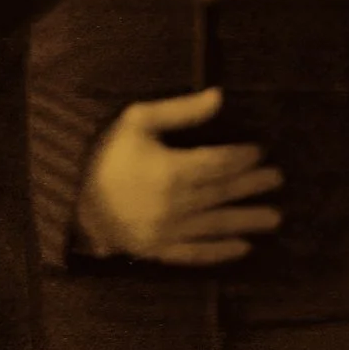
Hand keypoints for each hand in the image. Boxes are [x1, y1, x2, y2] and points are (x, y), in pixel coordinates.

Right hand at [73, 88, 283, 265]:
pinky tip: (243, 248)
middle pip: (223, 192)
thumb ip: (180, 111)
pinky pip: (197, 252)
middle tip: (277, 180)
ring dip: (248, 220)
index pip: (218, 162)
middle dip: (251, 185)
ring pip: (217, 224)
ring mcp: (170, 230)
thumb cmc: (104, 152)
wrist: (71, 194)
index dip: (242, 157)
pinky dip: (221, 251)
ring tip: (274, 217)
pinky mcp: (160, 249)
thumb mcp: (137, 121)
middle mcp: (177, 203)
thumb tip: (219, 96)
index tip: (260, 152)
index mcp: (173, 170)